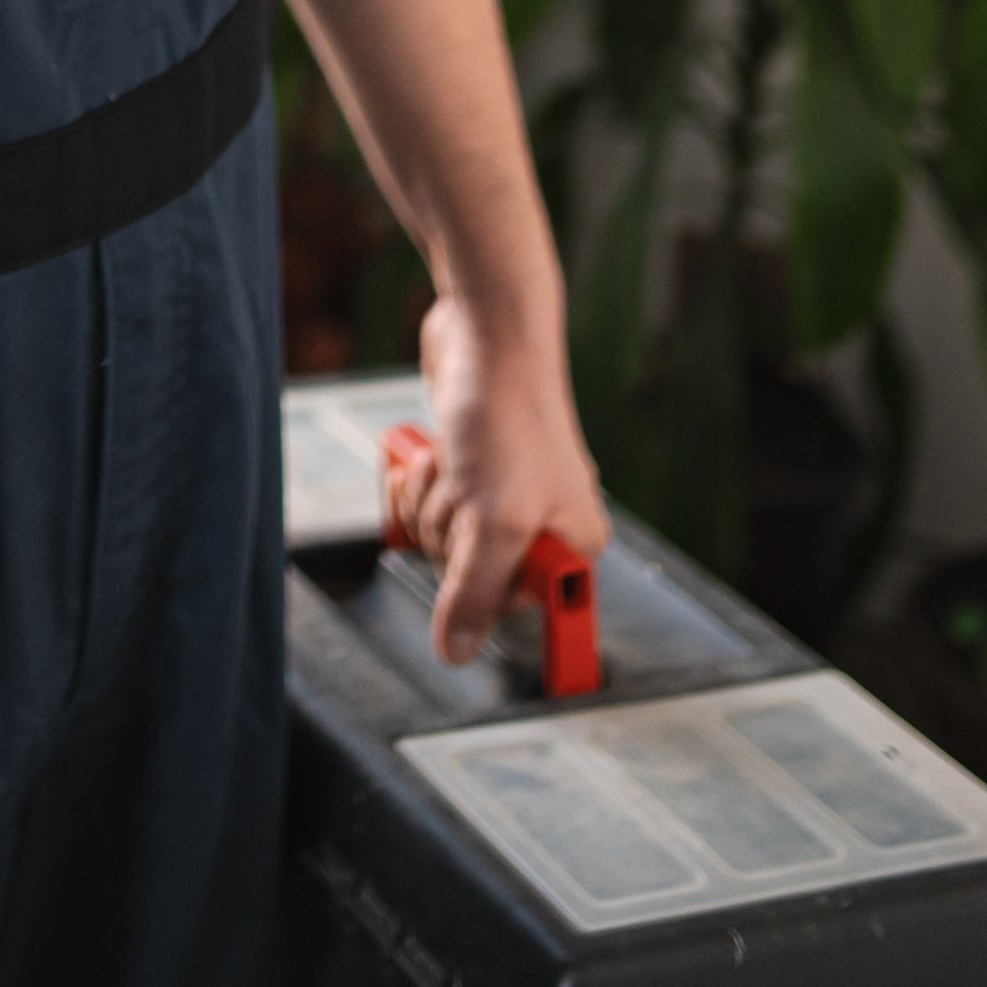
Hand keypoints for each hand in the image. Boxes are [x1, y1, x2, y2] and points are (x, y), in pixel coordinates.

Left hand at [397, 293, 608, 666]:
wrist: (488, 333)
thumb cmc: (509, 418)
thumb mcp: (496, 521)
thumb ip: (474, 594)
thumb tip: (457, 653)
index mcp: (571, 545)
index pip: (516, 607)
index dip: (483, 584)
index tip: (481, 541)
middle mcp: (539, 523)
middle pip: (467, 571)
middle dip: (448, 527)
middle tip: (469, 486)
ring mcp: (499, 495)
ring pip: (439, 536)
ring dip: (430, 500)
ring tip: (455, 461)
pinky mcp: (466, 469)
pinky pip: (424, 504)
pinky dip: (415, 483)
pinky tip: (429, 456)